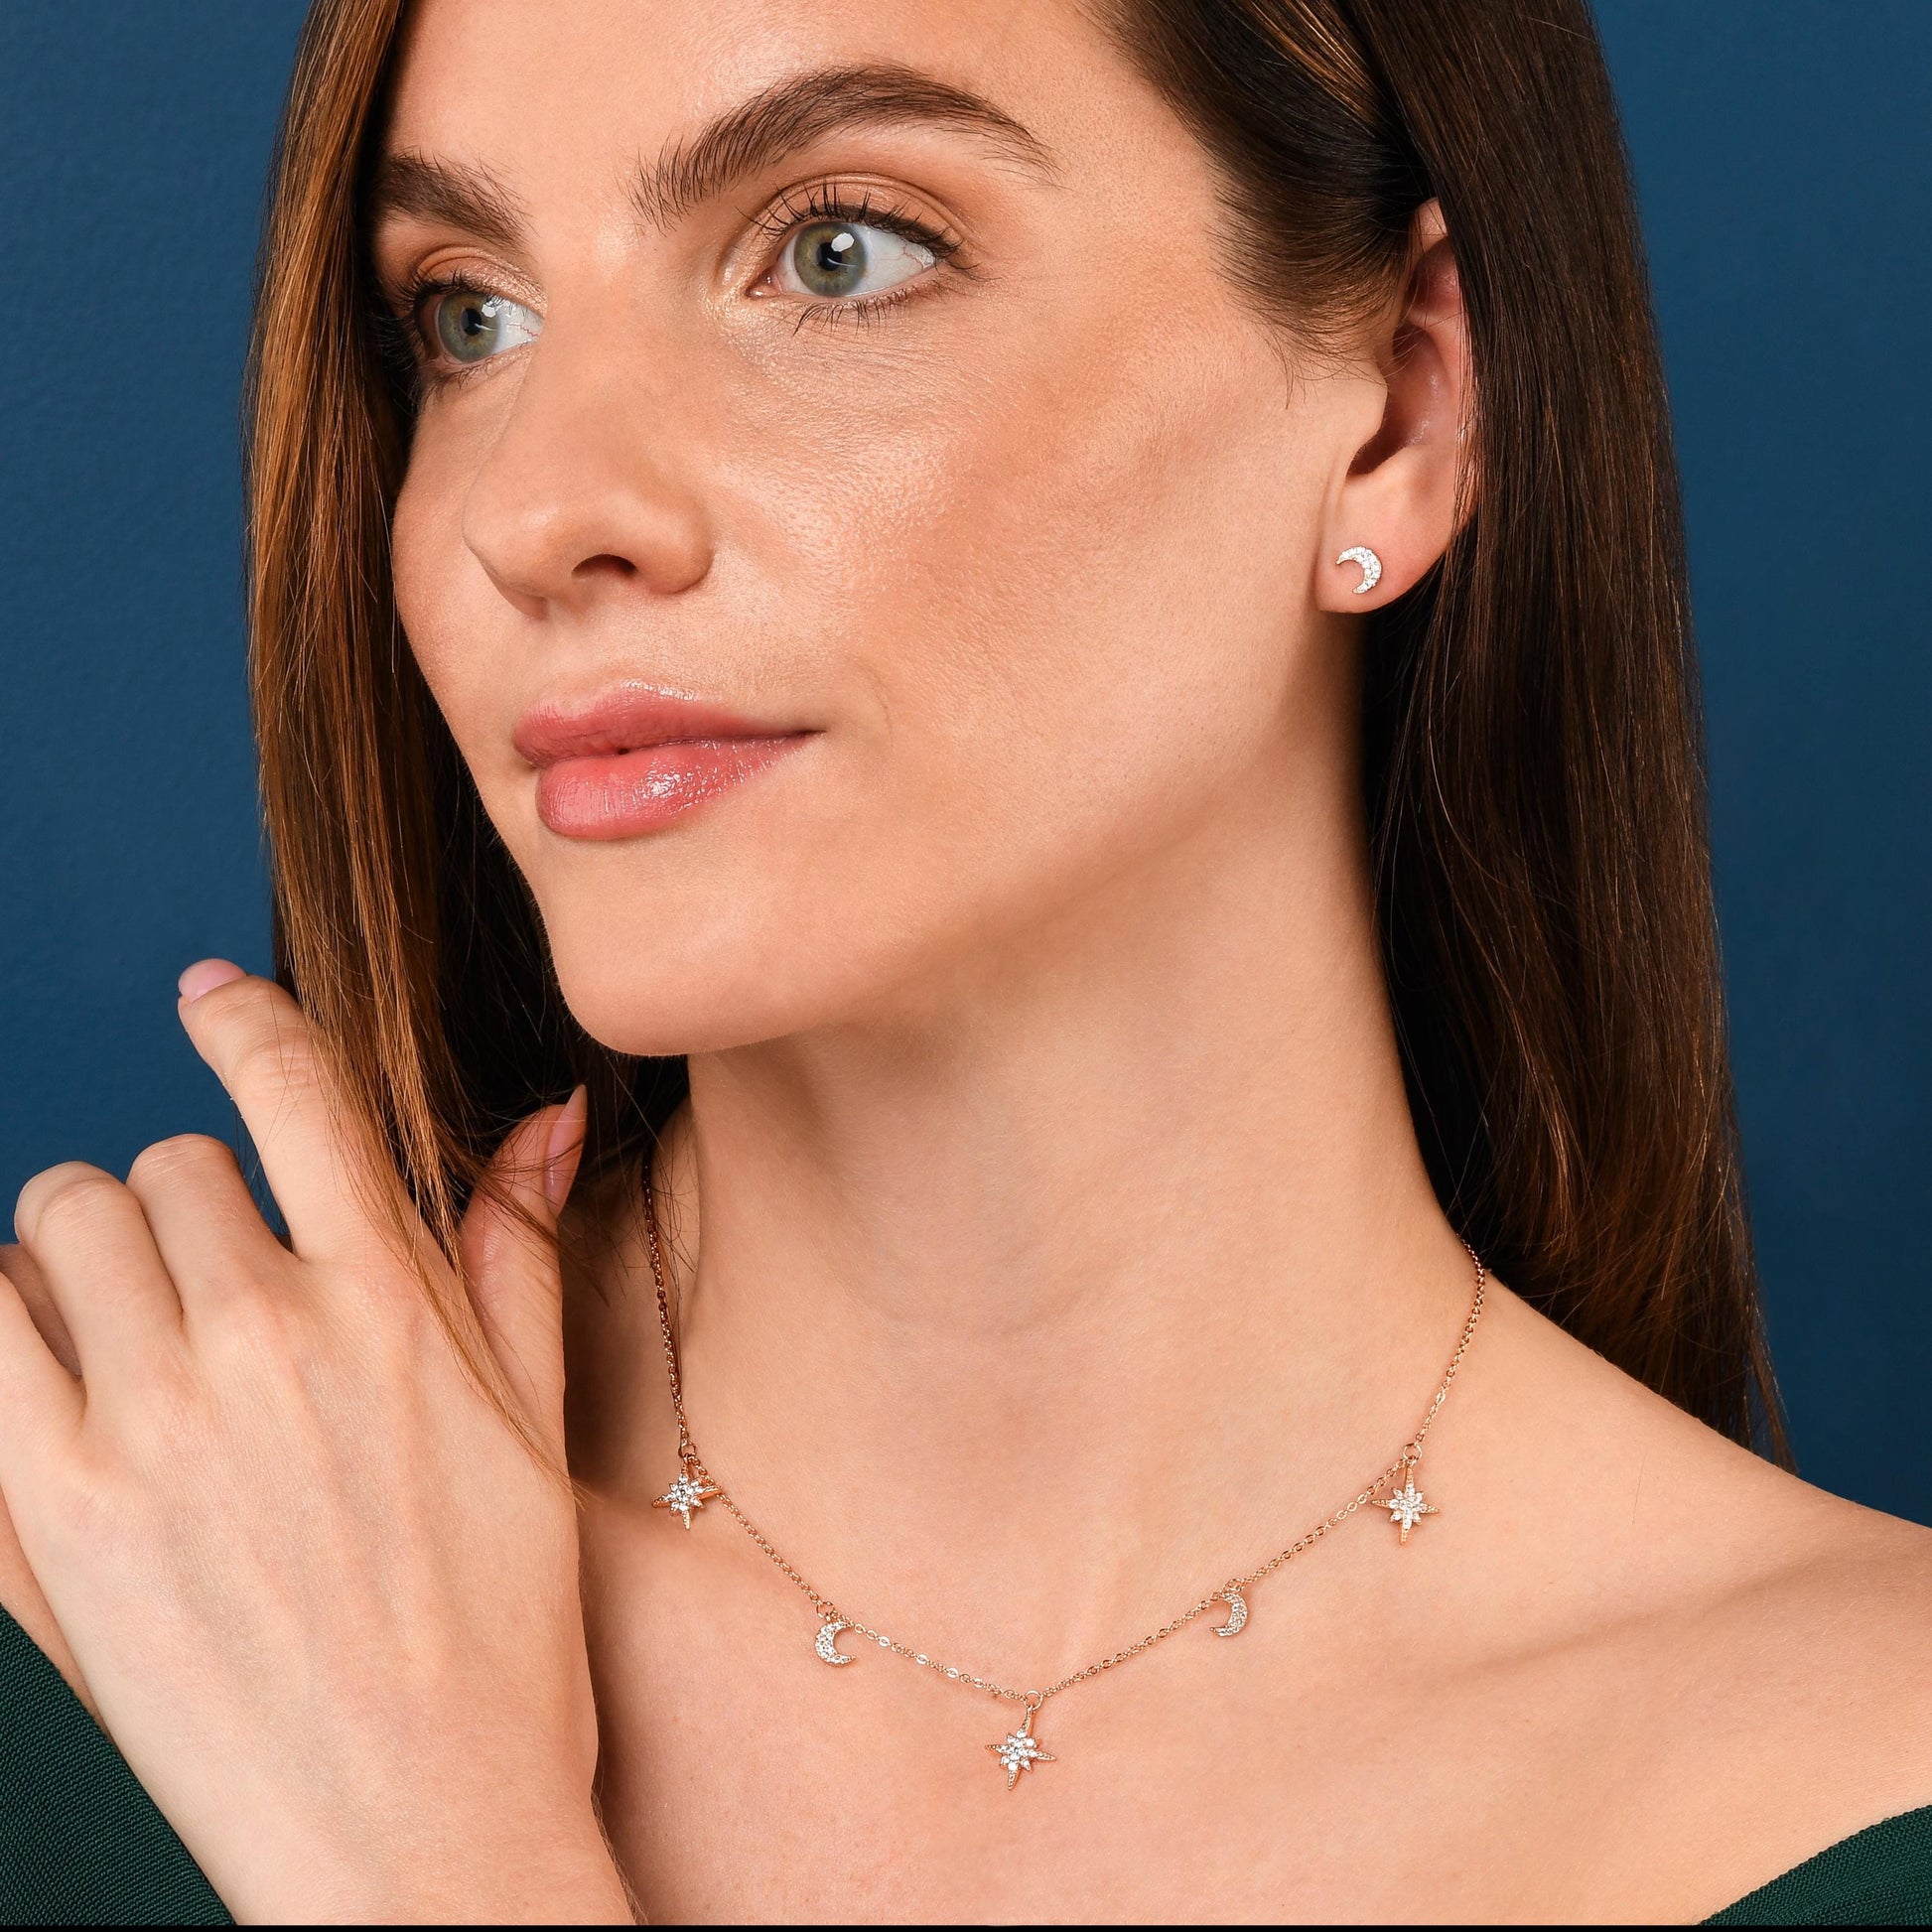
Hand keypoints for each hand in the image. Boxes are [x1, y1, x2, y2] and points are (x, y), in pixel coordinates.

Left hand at [0, 964, 632, 1923]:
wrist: (417, 1829)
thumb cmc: (496, 1634)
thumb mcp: (531, 1427)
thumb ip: (517, 1251)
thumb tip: (542, 1115)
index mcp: (391, 1309)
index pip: (298, 1093)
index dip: (245, 1018)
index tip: (212, 996)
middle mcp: (265, 1342)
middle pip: (164, 1163)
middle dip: (184, 1197)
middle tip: (210, 1275)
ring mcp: (147, 1426)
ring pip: (59, 1223)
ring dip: (86, 1249)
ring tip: (124, 1324)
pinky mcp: (44, 1517)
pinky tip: (46, 1363)